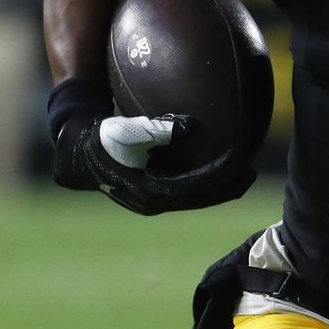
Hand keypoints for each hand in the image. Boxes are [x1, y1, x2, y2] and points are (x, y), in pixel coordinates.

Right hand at [49, 79, 253, 215]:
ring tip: (243, 174)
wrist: (77, 152)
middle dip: (228, 188)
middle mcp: (153, 201)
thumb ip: (159, 128)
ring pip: (194, 198)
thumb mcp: (127, 130)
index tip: (242, 158)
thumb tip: (193, 127)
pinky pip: (185, 189)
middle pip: (200, 199)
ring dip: (219, 188)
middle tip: (252, 173)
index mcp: (149, 190)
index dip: (221, 174)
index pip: (195, 186)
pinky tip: (219, 165)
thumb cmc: (103, 136)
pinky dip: (204, 181)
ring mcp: (152, 200)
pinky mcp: (152, 192)